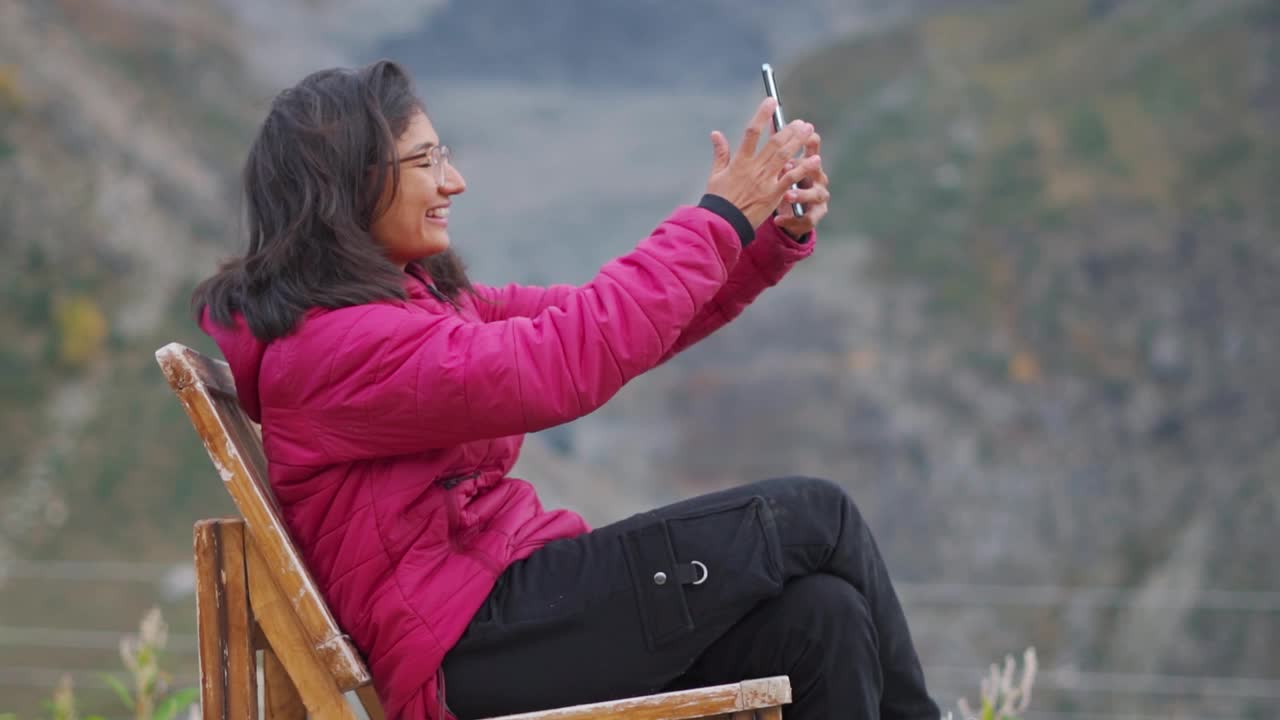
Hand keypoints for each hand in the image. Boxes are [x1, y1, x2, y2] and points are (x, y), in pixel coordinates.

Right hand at [705, 98, 821, 228]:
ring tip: (809, 132)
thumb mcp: (716, 175)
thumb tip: (716, 133)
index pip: (751, 132)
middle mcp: (753, 168)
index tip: (771, 101)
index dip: (762, 115)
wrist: (722, 224)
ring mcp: (764, 181)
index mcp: (739, 162)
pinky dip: (803, 168)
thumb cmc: (718, 201)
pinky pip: (791, 179)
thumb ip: (720, 153)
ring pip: (784, 156)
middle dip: (789, 129)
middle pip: (774, 143)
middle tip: (801, 122)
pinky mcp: (773, 195)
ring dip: (798, 142)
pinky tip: (815, 160)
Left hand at [772, 128, 829, 239]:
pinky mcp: (814, 216)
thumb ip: (777, 147)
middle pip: (817, 169)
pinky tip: (777, 220)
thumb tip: (768, 122)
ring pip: (815, 195)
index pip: (814, 149)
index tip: (805, 132)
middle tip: (789, 164)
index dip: (811, 141)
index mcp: (810, 164)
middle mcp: (818, 179)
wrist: (794, 213)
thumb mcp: (782, 166)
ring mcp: (818, 198)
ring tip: (786, 196)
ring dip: (801, 194)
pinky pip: (806, 219)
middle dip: (805, 166)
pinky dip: (791, 220)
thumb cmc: (788, 183)